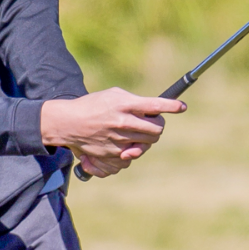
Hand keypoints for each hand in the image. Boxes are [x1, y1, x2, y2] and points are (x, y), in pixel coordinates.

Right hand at [41, 88, 185, 177]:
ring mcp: (119, 139)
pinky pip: (134, 154)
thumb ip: (135, 101)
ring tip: (136, 132)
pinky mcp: (114, 152)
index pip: (155, 105)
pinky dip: (133, 149)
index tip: (181, 107)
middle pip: (157, 129)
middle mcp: (123, 121)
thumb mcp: (113, 96)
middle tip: (151, 123)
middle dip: (157, 126)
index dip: (172, 106)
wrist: (67, 123)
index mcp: (124, 104)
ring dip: (146, 138)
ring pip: (148, 142)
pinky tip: (124, 142)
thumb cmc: (91, 106)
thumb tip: (155, 109)